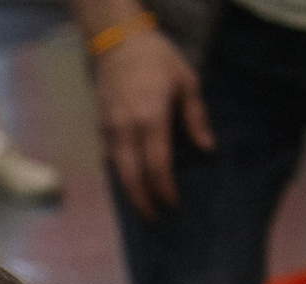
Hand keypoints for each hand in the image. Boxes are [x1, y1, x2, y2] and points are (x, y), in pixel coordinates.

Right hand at [92, 29, 211, 218]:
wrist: (119, 43)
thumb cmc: (158, 60)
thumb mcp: (187, 82)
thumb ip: (195, 118)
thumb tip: (206, 148)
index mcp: (151, 119)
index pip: (157, 165)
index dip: (164, 189)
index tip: (172, 203)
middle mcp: (127, 129)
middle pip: (132, 177)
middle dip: (142, 200)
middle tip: (152, 217)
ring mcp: (109, 129)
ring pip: (118, 170)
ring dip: (129, 189)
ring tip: (140, 203)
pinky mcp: (99, 126)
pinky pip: (110, 157)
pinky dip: (120, 172)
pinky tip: (129, 179)